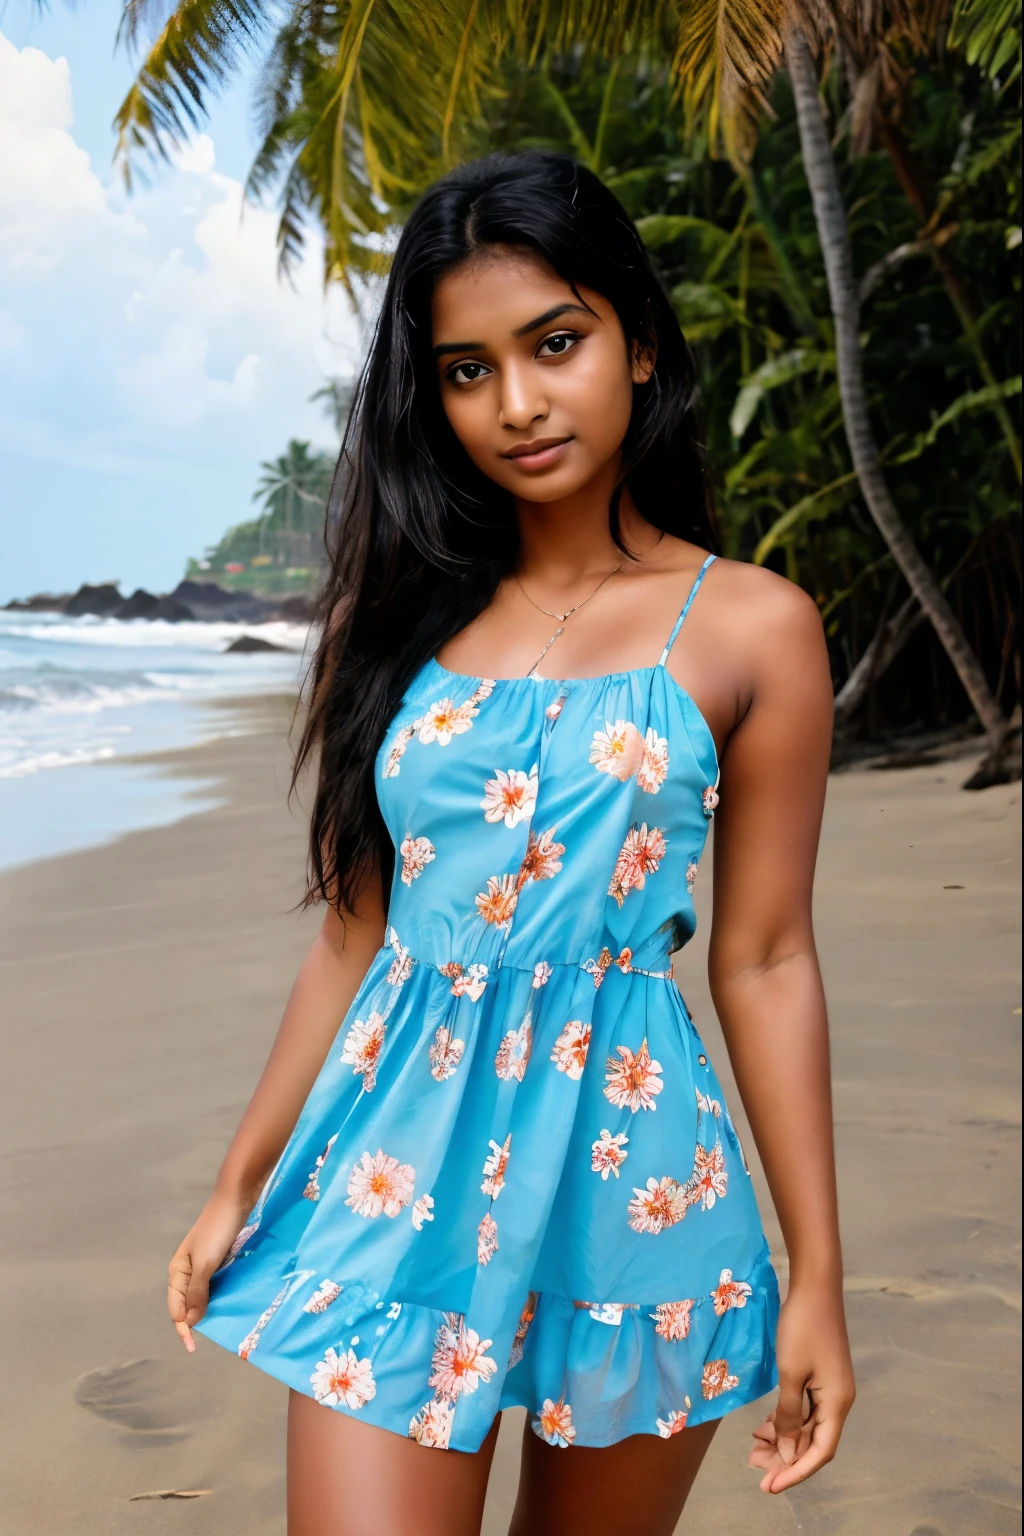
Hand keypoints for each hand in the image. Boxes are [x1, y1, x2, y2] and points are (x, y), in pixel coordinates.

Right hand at [167, 1192, 254, 1352]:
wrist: (235, 1201)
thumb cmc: (217, 1231)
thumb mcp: (206, 1263)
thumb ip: (197, 1291)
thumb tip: (189, 1321)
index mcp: (177, 1271)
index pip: (176, 1309)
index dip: (183, 1328)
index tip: (192, 1347)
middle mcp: (186, 1270)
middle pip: (186, 1304)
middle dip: (191, 1323)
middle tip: (202, 1342)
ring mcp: (202, 1265)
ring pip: (200, 1295)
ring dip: (204, 1311)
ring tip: (215, 1327)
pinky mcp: (217, 1260)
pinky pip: (213, 1285)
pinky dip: (216, 1297)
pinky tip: (225, 1304)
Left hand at [748, 1282, 854, 1493]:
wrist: (815, 1286)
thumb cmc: (802, 1328)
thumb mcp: (790, 1373)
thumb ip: (789, 1415)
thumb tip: (789, 1451)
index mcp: (837, 1403)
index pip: (820, 1451)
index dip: (796, 1472)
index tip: (770, 1486)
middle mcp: (838, 1400)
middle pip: (813, 1441)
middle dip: (785, 1457)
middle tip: (754, 1467)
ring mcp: (830, 1387)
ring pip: (807, 1425)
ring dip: (784, 1438)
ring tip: (755, 1447)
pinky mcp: (821, 1375)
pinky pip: (805, 1408)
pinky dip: (787, 1418)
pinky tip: (767, 1423)